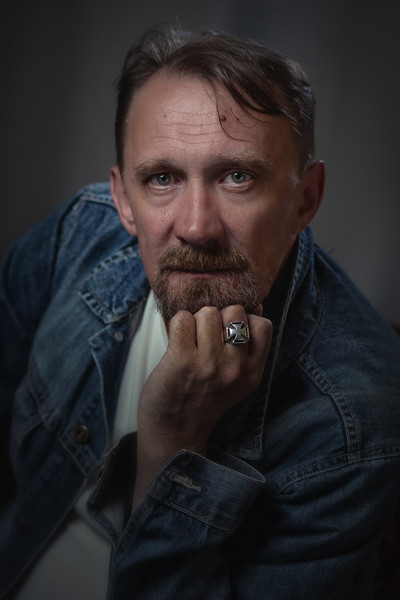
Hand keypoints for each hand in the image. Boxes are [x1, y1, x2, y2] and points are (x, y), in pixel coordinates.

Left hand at [133, 304, 271, 507]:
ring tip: (190, 342)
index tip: (227, 335)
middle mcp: (235, 367)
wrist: (175, 434)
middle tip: (205, 338)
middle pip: (234, 311)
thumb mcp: (238, 380)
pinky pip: (182, 318)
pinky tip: (176, 343)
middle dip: (218, 317)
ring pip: (208, 312)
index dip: (243, 321)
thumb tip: (255, 306)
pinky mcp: (182, 360)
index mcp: (253, 371)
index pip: (262, 324)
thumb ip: (249, 347)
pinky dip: (176, 325)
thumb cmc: (203, 401)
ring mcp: (209, 363)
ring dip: (195, 321)